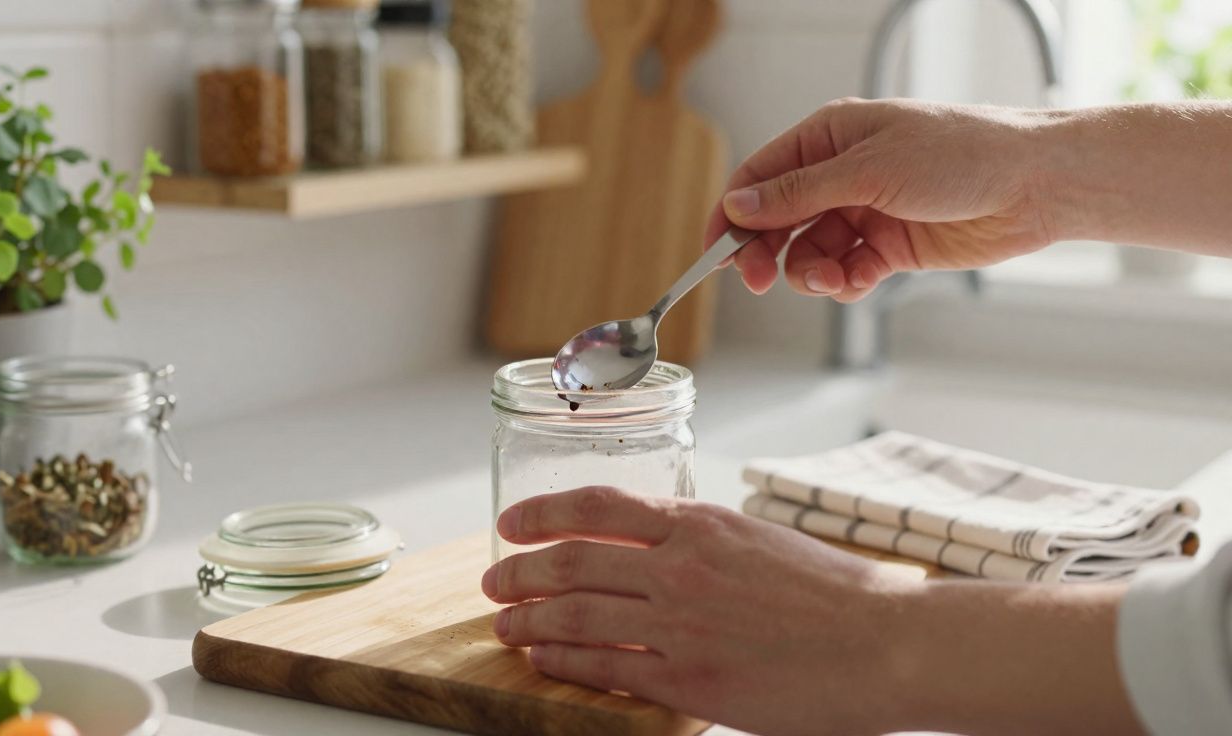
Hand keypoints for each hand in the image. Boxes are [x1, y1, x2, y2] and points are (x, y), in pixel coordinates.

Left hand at [479, 486, 924, 735]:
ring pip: (576, 614)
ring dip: (528, 619)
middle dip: (519, 570)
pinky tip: (542, 658)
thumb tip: (652, 541)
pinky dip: (563, 659)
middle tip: (495, 580)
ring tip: (505, 625)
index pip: (597, 505)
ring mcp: (680, 624)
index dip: (543, 512)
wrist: (884, 642)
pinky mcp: (689, 680)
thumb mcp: (758, 537)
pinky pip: (606, 666)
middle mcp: (680, 566)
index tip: (512, 522)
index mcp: (699, 522)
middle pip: (571, 560)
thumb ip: (698, 537)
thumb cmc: (834, 592)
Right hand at [705, 98, 1057, 300]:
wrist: (1035, 185)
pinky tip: (858, 281)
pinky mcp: (890, 247)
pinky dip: (844, 282)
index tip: (715, 253)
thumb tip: (738, 204)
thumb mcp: (868, 170)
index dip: (733, 215)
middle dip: (767, 252)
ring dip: (811, 272)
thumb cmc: (962, 154)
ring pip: (810, 253)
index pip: (761, 177)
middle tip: (760, 280)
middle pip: (779, 221)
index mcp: (830, 137)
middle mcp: (842, 174)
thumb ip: (798, 193)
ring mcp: (866, 212)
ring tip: (833, 279)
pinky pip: (846, 272)